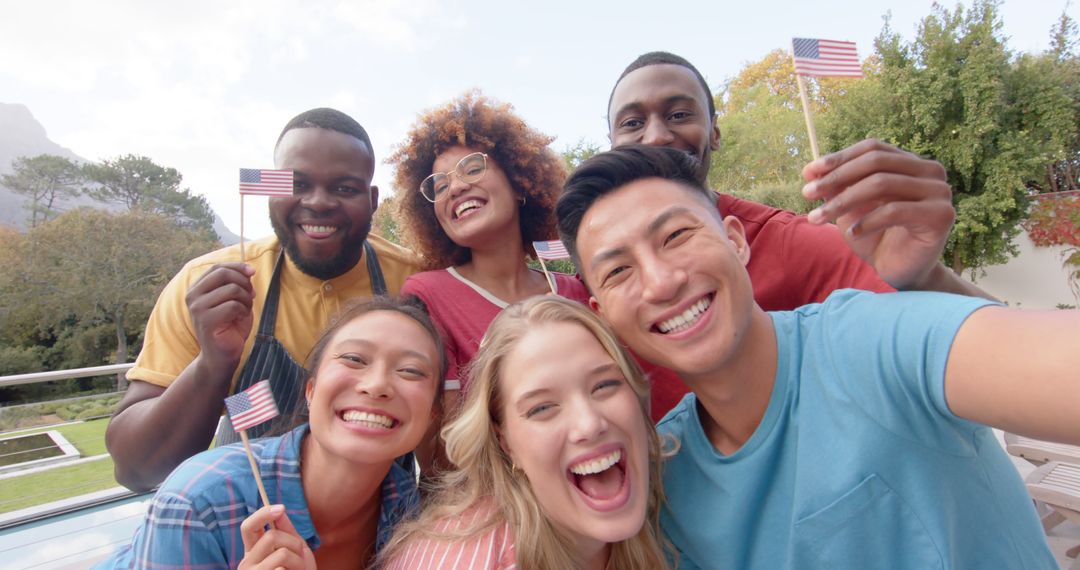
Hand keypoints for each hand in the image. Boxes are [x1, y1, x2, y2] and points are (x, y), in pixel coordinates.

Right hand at [186, 262, 255, 368]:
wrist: (222, 356)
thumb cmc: (230, 327)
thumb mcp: (234, 300)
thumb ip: (236, 284)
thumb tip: (247, 270)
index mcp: (197, 288)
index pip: (217, 267)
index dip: (237, 266)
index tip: (252, 272)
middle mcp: (192, 296)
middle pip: (223, 274)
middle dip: (244, 282)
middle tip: (251, 296)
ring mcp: (197, 308)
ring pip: (232, 289)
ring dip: (246, 299)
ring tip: (244, 310)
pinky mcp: (206, 320)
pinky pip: (233, 305)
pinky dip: (243, 310)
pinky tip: (240, 319)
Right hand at [239, 504, 315, 569]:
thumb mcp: (295, 549)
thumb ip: (287, 531)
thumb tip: (279, 509)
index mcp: (253, 551)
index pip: (248, 527)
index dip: (262, 515)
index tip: (280, 508)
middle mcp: (247, 563)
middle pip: (271, 537)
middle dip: (294, 542)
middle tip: (300, 556)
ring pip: (282, 554)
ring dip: (299, 561)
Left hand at [801, 139, 954, 289]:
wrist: (900, 271)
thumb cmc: (875, 236)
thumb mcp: (850, 207)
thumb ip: (837, 186)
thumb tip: (810, 168)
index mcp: (910, 162)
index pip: (873, 148)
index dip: (839, 157)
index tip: (808, 172)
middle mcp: (930, 171)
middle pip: (876, 162)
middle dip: (836, 178)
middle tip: (806, 193)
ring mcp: (940, 191)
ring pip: (882, 184)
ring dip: (843, 201)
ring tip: (818, 218)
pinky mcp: (941, 215)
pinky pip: (894, 210)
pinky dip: (867, 221)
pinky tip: (852, 234)